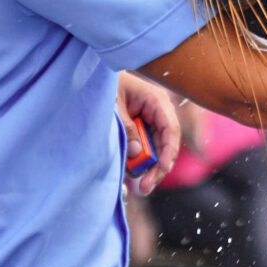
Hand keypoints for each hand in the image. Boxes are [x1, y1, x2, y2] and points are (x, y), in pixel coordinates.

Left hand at [117, 73, 180, 194]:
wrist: (95, 77)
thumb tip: (136, 153)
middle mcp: (159, 112)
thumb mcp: (113, 105)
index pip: (170, 130)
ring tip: (131, 179)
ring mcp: (151, 121)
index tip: (160, 172)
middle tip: (144, 188)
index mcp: (156, 101)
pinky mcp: (142, 129)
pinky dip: (139, 160)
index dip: (168, 153)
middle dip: (157, 168)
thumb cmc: (106, 86)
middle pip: (166, 145)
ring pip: (156, 150)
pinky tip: (130, 170)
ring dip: (146, 167)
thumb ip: (126, 129)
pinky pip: (146, 148)